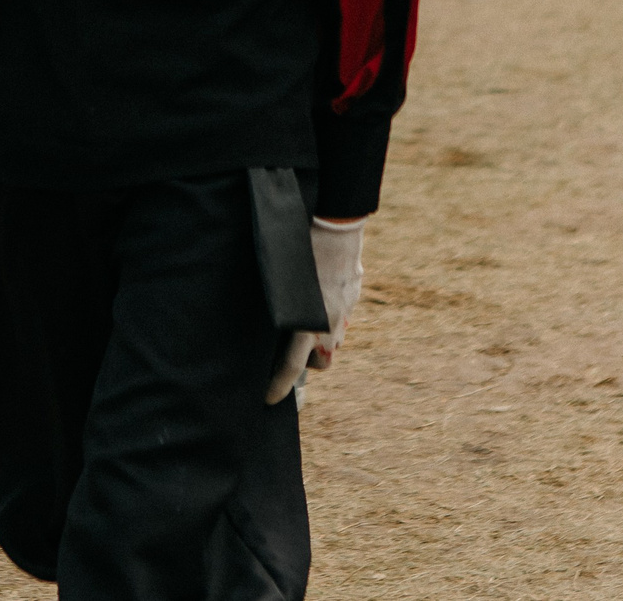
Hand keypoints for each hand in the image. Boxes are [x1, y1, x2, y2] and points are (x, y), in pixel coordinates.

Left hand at [265, 214, 366, 401]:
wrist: (334, 223)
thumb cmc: (297, 248)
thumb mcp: (280, 283)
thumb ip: (279, 310)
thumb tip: (267, 328)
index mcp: (307, 321)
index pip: (292, 369)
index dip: (278, 387)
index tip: (267, 400)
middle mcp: (330, 322)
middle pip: (321, 361)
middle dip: (308, 359)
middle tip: (291, 346)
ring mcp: (346, 309)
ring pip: (335, 339)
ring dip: (322, 337)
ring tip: (305, 317)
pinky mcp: (354, 293)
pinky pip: (342, 315)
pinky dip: (331, 314)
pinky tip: (319, 294)